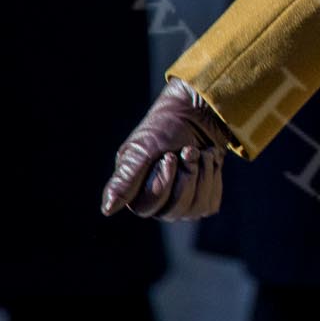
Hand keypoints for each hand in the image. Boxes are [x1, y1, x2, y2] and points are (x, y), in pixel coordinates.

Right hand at [100, 79, 234, 220]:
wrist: (198, 109)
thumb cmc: (165, 126)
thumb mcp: (142, 150)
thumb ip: (125, 180)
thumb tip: (106, 209)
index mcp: (136, 191)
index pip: (149, 207)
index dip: (163, 182)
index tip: (170, 156)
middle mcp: (158, 200)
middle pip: (175, 211)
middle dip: (186, 175)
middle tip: (188, 150)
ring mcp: (182, 201)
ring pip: (195, 209)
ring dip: (202, 173)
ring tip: (200, 151)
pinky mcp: (204, 195)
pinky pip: (210, 204)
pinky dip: (213, 176)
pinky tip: (209, 158)